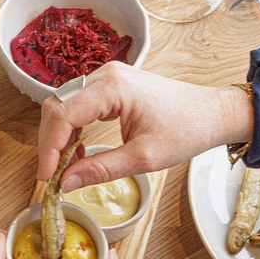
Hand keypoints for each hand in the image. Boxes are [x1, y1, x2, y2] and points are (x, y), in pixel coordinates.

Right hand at [36, 61, 252, 191]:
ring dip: (60, 136)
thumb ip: (101, 169)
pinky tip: (80, 151)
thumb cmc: (186, 130)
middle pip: (57, 106)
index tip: (46, 177)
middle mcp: (107, 75)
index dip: (49, 148)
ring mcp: (109, 77)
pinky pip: (80, 104)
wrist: (212, 113)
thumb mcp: (143, 158)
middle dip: (50, 143)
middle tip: (52, 175)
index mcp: (113, 88)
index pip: (63, 115)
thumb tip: (66, 183)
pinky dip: (74, 128)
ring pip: (65, 105)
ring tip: (66, 166)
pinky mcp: (113, 85)